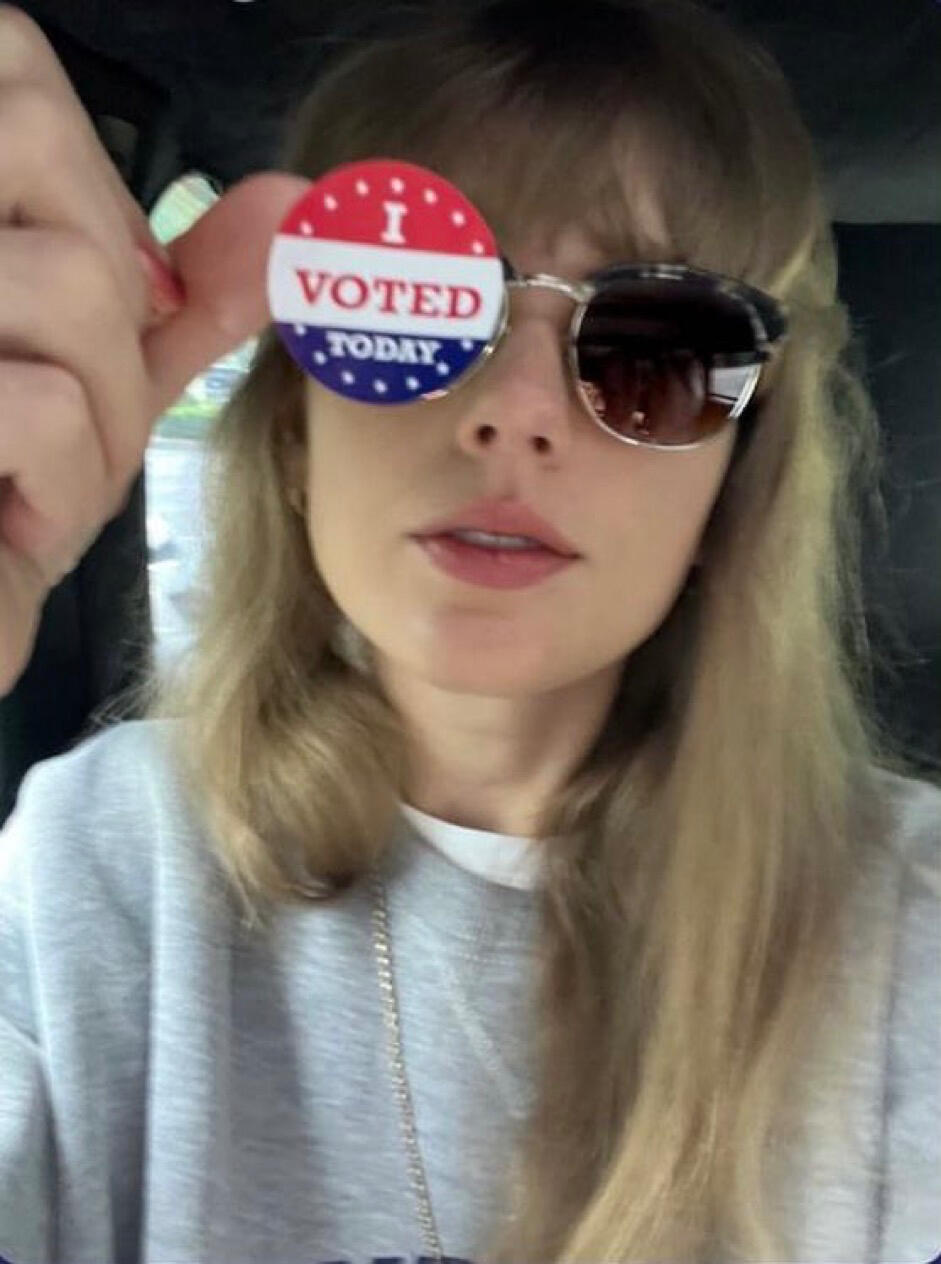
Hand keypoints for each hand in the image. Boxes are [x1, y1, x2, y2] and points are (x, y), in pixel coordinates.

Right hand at [0, 5, 308, 696]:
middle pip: (45, 154)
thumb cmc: (10, 486)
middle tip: (78, 404)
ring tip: (50, 474)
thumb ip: (189, 292)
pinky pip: (40, 401)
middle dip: (116, 303)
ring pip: (72, 281)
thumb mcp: (103, 377)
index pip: (12, 58)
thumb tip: (292, 203)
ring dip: (103, 412)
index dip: (93, 171)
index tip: (122, 290)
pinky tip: (18, 518)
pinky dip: (64, 482)